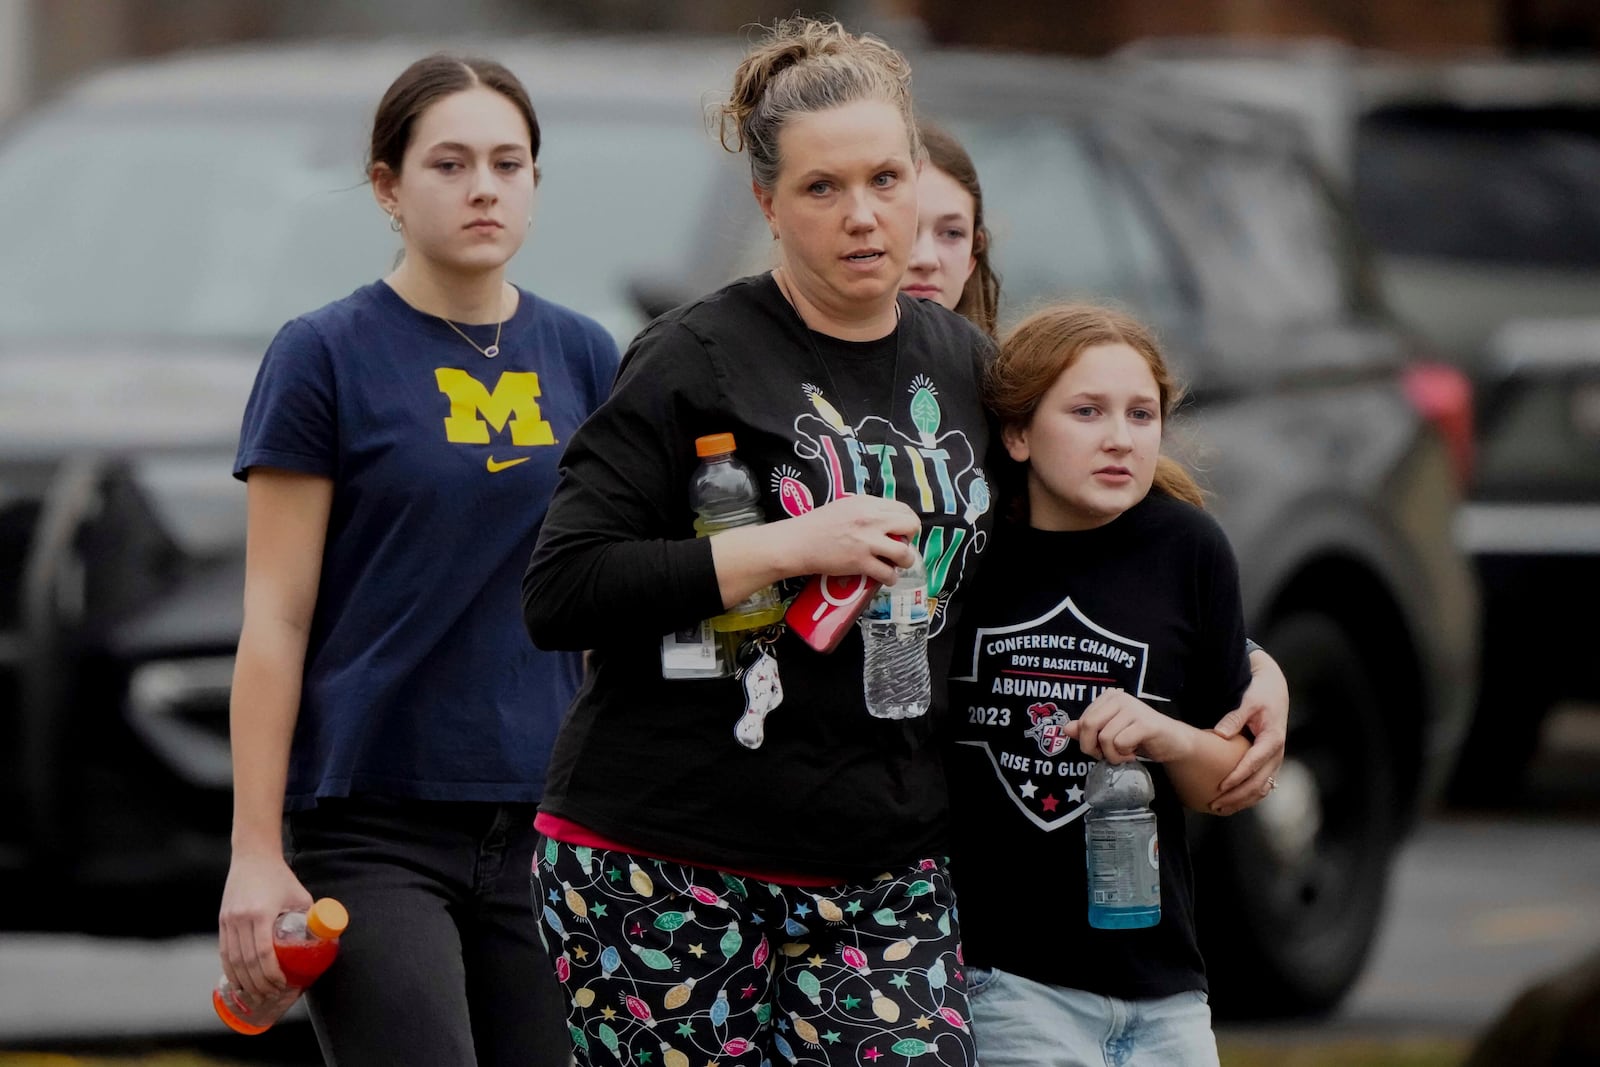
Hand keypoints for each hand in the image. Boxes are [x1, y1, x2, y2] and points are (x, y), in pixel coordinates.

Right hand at [218, 851, 313, 1002]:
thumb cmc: (280, 876)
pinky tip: (240, 981)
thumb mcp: (300, 896)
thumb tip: (323, 941)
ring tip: (257, 995)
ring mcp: (228, 920)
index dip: (271, 974)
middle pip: (246, 962)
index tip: (282, 985)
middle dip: (259, 984)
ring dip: (244, 982)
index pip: (262, 953)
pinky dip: (231, 970)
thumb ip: (309, 918)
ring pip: (233, 960)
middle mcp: (240, 919)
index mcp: (260, 913)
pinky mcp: (222, 921)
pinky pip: (224, 952)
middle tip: (271, 996)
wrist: (253, 857)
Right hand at [776, 495, 920, 584]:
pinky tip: (886, 577)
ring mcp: (867, 541)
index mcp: (867, 503)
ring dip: (904, 561)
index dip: (907, 522)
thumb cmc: (817, 524)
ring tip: (896, 564)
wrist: (798, 542)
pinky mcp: (861, 562)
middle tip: (901, 546)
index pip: (903, 509)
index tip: (902, 531)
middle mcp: (871, 519)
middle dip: (910, 539)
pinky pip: (888, 573)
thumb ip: (867, 510)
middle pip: (910, 526)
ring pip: (905, 553)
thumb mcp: (845, 506)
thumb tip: (885, 520)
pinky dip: (891, 578)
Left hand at [1067, 688, 1190, 764]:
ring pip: (1104, 738)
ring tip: (1125, 753)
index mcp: (1108, 698)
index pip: (1082, 720)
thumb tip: (1066, 729)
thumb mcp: (1110, 733)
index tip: (1100, 749)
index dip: (1086, 741)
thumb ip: (1088, 730)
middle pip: (1088, 725)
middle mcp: (1119, 698)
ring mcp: (1133, 709)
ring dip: (1113, 755)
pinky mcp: (1145, 723)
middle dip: (1093, 748)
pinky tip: (1134, 752)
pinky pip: (1120, 743)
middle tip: (1108, 755)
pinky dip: (1124, 754)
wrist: (1172, 742)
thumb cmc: (1139, 737)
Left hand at [1210, 649, 1288, 814]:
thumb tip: (1219, 735)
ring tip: (1220, 809)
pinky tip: (1231, 802)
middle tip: (1215, 804)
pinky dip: (1247, 796)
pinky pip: (1261, 784)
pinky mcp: (1270, 763)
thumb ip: (1234, 718)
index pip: (1254, 763)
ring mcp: (1275, 760)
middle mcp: (1277, 754)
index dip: (1237, 777)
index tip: (1221, 787)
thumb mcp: (1248, 701)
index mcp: (1273, 739)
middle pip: (1258, 783)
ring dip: (1242, 801)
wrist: (1276, 691)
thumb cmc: (1261, 695)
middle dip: (1237, 796)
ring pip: (1261, 788)